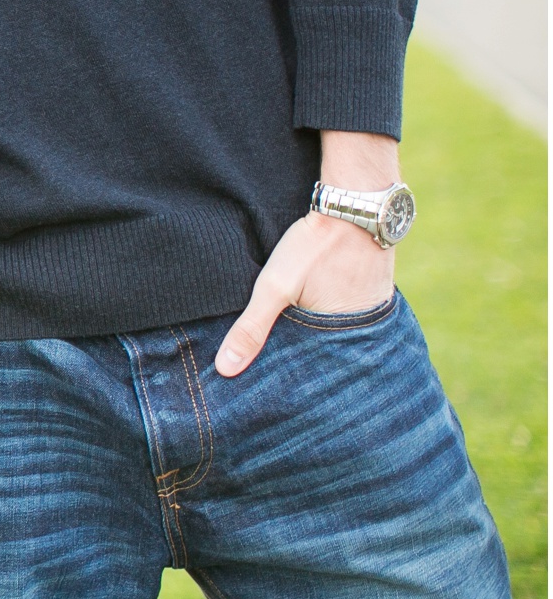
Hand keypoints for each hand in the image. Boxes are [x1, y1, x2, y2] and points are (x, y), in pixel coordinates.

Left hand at [215, 130, 400, 376]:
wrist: (355, 203)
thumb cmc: (315, 246)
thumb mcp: (276, 287)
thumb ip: (252, 328)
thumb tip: (225, 370)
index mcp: (343, 341)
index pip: (313, 376)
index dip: (292, 383)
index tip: (270, 395)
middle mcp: (364, 333)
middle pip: (326, 357)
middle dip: (303, 367)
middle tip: (276, 380)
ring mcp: (373, 313)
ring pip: (337, 336)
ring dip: (316, 341)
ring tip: (291, 350)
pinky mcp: (372, 293)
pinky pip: (347, 316)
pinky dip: (329, 320)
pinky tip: (313, 316)